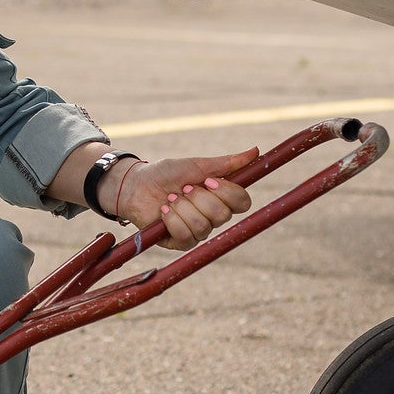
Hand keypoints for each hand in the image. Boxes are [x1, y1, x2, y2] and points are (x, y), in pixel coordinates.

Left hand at [112, 148, 257, 249]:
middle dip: (199, 198)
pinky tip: (164, 211)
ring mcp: (198, 232)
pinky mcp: (180, 242)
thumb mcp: (197, 165)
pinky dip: (172, 219)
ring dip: (183, 207)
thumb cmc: (167, 173)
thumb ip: (226, 163)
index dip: (226, 192)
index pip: (242, 202)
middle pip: (222, 215)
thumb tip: (256, 150)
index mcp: (221, 198)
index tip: (207, 180)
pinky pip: (185, 236)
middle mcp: (213, 217)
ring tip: (170, 198)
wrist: (137, 184)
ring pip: (203, 226)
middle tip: (183, 188)